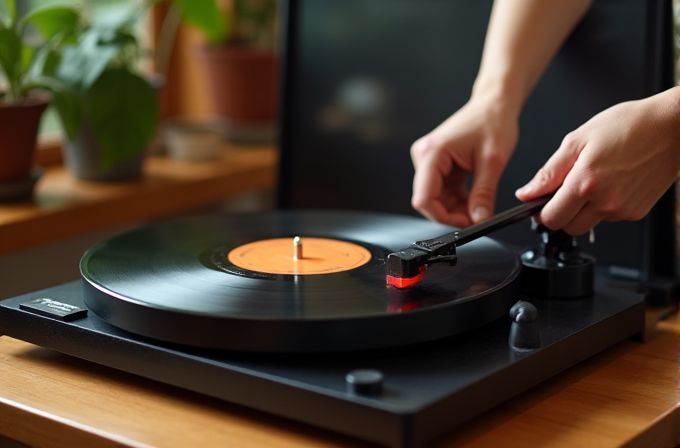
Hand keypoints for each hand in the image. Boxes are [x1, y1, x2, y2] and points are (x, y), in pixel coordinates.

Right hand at [410, 90, 519, 226]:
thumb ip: (484, 194)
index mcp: (432, 153)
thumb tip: (479, 219)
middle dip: (452, 213)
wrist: (494, 104)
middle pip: (428, 200)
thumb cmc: (492, 121)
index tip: (465, 223)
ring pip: (436, 198)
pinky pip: (443, 191)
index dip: (443, 217)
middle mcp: (425, 156)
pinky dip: (458, 199)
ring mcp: (429, 161)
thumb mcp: (493, 161)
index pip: (424, 198)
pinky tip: (474, 197)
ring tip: (479, 205)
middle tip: (476, 217)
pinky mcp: (437, 164)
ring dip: (456, 207)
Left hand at [516, 87, 679, 234]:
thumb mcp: (577, 141)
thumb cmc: (628, 126)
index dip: (540, 212)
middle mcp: (605, 202)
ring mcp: (623, 210)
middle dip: (560, 214)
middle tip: (564, 191)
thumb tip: (527, 193)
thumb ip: (548, 172)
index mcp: (585, 183)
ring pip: (588, 224)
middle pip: (567, 228)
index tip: (539, 203)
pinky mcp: (636, 212)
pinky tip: (610, 184)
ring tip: (592, 182)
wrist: (670, 127)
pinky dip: (603, 207)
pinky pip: (609, 219)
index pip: (550, 218)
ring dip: (582, 211)